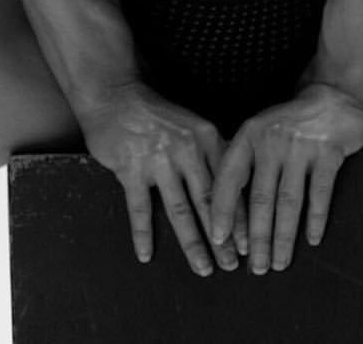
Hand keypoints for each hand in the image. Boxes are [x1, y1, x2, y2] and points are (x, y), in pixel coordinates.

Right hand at [80, 82, 245, 275]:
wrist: (114, 95)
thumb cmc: (155, 113)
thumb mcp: (191, 123)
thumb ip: (212, 151)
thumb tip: (239, 182)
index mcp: (205, 137)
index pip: (229, 183)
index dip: (240, 215)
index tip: (248, 242)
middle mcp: (186, 149)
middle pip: (208, 202)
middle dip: (222, 238)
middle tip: (231, 265)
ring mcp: (158, 160)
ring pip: (180, 211)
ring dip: (193, 243)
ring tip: (202, 267)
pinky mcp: (131, 169)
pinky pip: (139, 209)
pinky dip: (143, 234)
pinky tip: (145, 254)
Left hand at [209, 83, 362, 274]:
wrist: (335, 96)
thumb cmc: (292, 121)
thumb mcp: (262, 130)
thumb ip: (246, 161)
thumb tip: (225, 208)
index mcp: (250, 134)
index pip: (229, 177)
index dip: (223, 210)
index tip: (218, 238)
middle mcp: (272, 140)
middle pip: (260, 198)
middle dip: (256, 237)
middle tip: (255, 266)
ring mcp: (301, 146)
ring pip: (288, 202)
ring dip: (283, 237)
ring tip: (280, 262)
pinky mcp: (329, 152)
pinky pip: (320, 194)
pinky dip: (316, 220)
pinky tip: (312, 239)